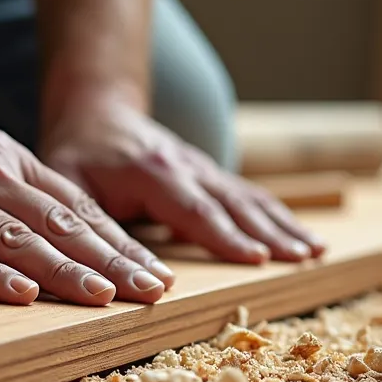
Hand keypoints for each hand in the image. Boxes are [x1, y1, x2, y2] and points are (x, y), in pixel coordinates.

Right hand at [0, 92, 176, 305]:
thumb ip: (6, 188)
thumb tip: (53, 231)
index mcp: (6, 160)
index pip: (76, 207)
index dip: (118, 241)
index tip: (155, 271)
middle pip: (60, 223)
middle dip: (111, 260)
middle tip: (153, 292)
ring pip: (17, 238)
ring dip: (64, 270)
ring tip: (104, 298)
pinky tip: (21, 296)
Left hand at [39, 98, 326, 263]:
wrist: (96, 113)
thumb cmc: (77, 156)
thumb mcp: (67, 185)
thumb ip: (87, 222)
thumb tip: (108, 268)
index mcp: (150, 171)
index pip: (192, 207)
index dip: (223, 235)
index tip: (255, 259)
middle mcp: (185, 166)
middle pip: (232, 203)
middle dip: (268, 233)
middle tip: (300, 261)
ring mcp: (203, 168)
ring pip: (249, 199)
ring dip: (283, 226)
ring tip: (314, 253)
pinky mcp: (212, 175)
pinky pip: (250, 197)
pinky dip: (280, 218)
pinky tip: (307, 240)